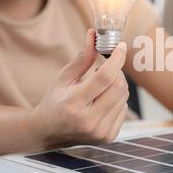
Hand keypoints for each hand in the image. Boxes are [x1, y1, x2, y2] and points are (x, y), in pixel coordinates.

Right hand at [28, 30, 128, 148]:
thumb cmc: (55, 102)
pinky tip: (102, 101)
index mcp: (73, 104)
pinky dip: (117, 100)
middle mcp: (88, 121)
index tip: (120, 47)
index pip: (104, 77)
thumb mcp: (63, 78)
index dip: (116, 59)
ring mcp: (99, 132)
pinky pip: (124, 109)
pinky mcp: (108, 137)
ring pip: (124, 97)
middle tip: (108, 67)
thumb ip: (82, 58)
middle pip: (119, 87)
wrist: (48, 133)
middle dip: (117, 72)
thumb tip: (94, 35)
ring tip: (99, 87)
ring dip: (117, 86)